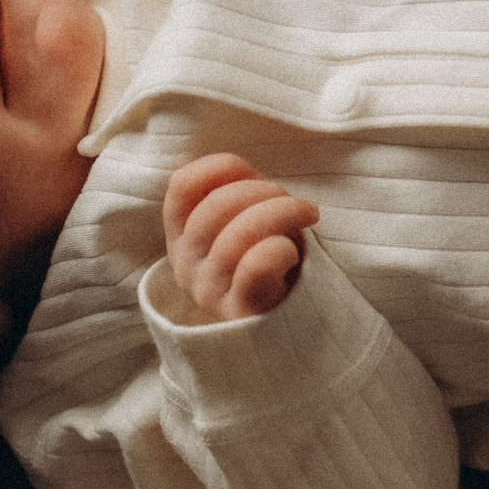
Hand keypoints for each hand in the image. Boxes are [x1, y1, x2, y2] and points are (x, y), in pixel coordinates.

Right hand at [162, 154, 321, 320]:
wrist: (289, 321)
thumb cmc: (271, 260)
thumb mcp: (246, 221)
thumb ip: (239, 195)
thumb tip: (244, 170)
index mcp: (182, 235)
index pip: (182, 185)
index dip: (221, 167)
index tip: (254, 173)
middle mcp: (186, 263)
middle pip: (216, 206)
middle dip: (265, 191)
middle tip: (295, 202)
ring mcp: (209, 290)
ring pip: (238, 234)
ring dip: (283, 213)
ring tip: (307, 216)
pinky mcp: (238, 312)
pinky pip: (255, 266)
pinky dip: (280, 248)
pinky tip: (294, 251)